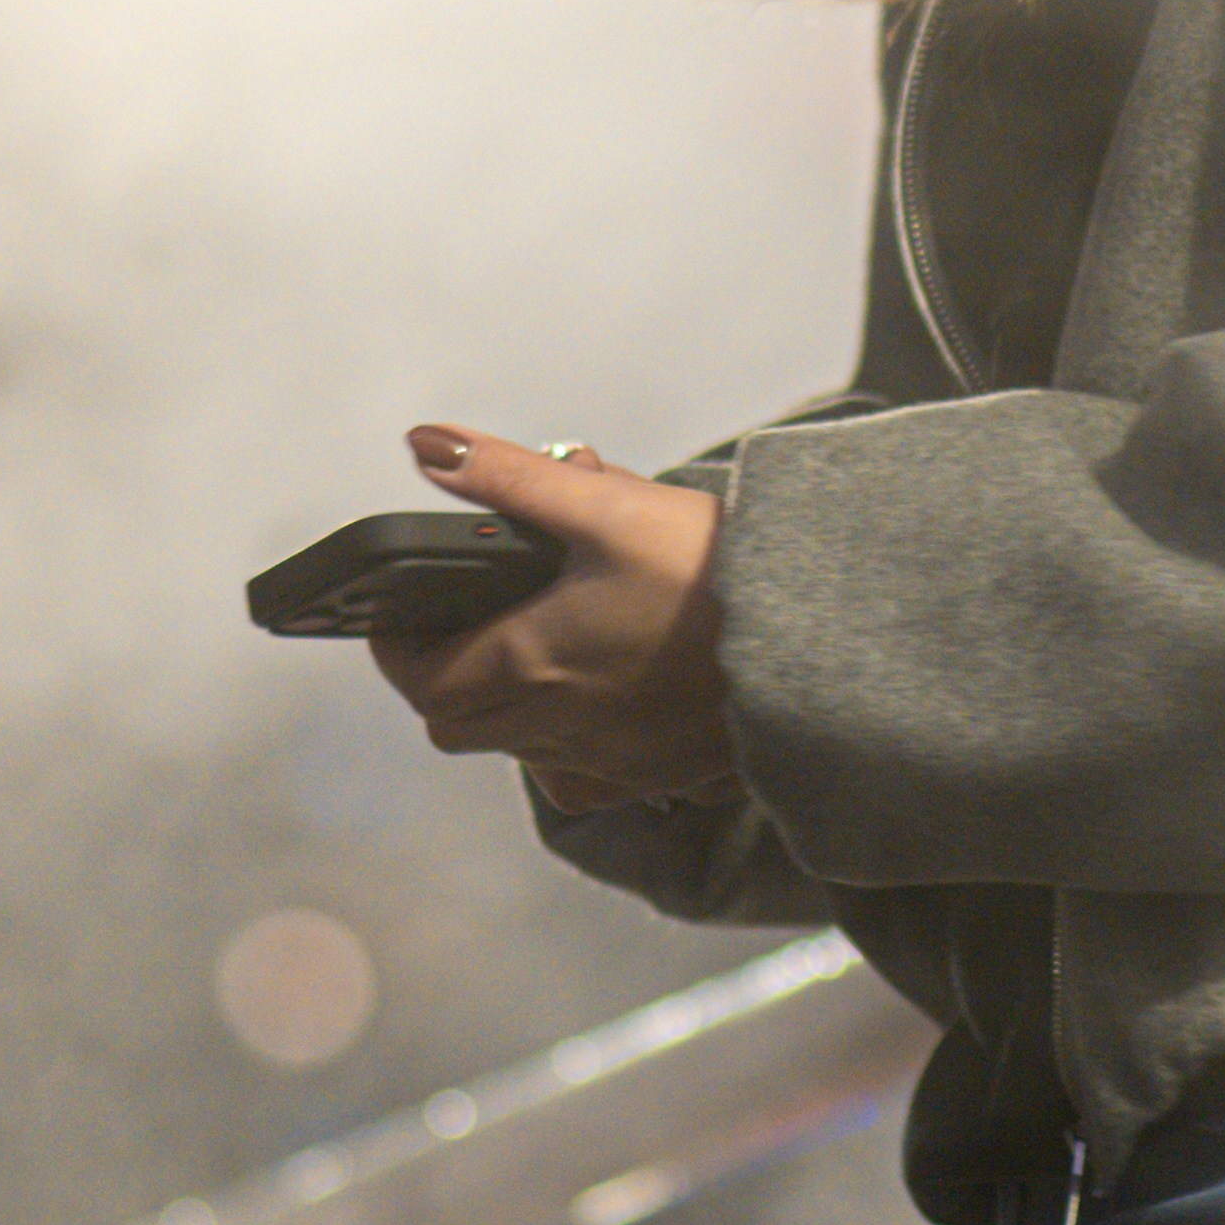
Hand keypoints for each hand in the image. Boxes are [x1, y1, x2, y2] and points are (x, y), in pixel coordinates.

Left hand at [375, 426, 740, 810]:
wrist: (827, 643)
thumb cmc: (717, 574)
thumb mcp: (609, 507)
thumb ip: (510, 476)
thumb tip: (426, 447)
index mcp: (530, 665)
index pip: (419, 680)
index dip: (397, 647)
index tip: (400, 614)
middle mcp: (559, 730)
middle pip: (459, 726)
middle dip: (445, 679)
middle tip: (463, 626)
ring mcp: (612, 764)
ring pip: (522, 754)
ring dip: (509, 711)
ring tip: (541, 650)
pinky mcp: (663, 778)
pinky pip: (588, 776)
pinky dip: (574, 742)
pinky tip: (608, 696)